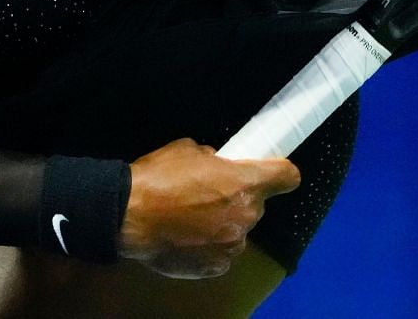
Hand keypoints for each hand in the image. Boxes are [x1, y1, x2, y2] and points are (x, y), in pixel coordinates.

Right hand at [118, 138, 300, 279]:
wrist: (129, 217)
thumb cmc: (159, 178)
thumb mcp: (187, 150)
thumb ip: (212, 159)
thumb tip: (216, 164)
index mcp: (246, 183)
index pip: (288, 177)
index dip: (280, 172)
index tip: (272, 171)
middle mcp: (246, 216)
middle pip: (256, 205)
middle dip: (239, 199)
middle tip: (209, 194)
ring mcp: (232, 246)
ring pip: (238, 231)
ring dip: (223, 224)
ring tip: (191, 220)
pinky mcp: (215, 267)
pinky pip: (221, 252)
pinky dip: (208, 246)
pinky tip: (185, 238)